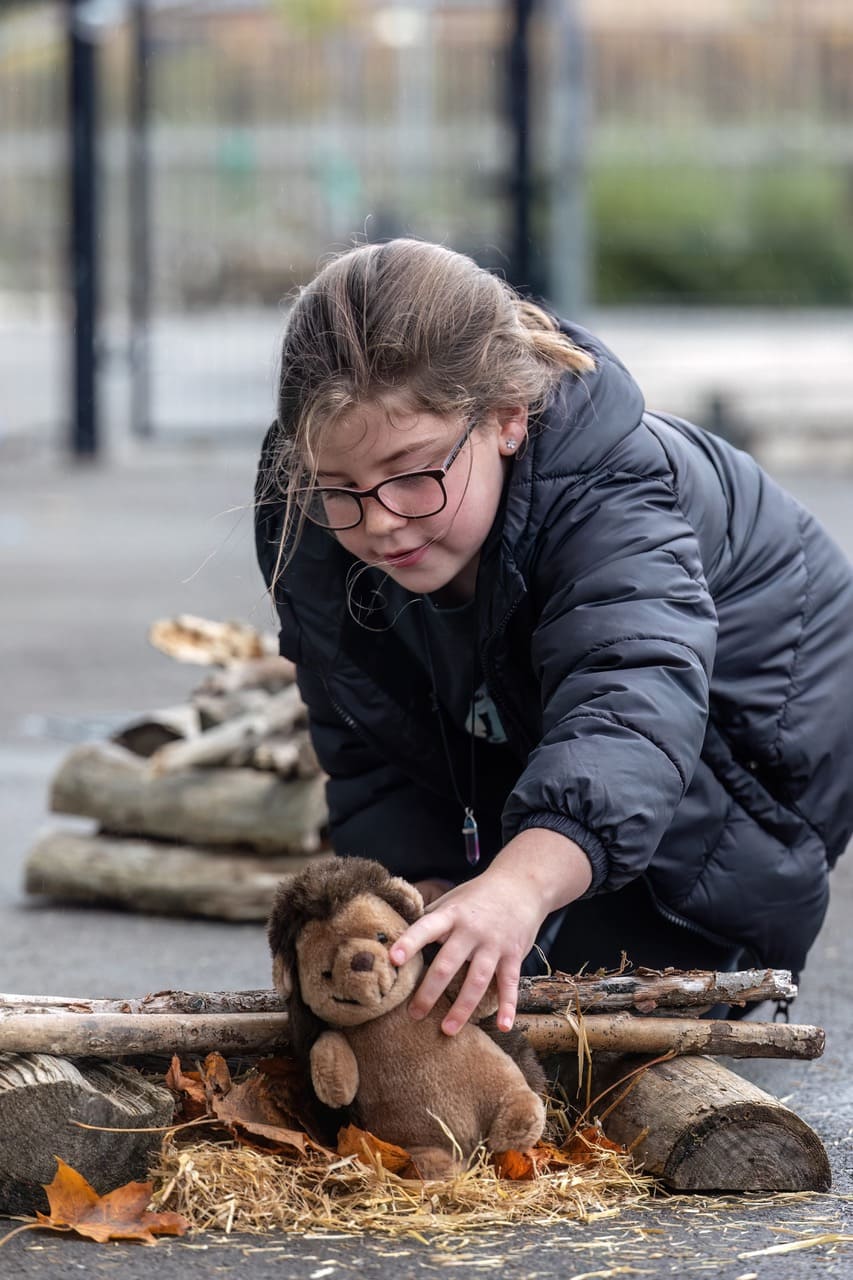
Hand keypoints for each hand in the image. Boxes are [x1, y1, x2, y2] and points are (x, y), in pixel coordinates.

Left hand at [390, 829, 591, 1036]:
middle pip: (448, 964)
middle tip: (414, 1014)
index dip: (409, 942)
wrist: (521, 884)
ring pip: (477, 980)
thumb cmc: (477, 896)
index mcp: (451, 915)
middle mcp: (471, 930)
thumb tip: (395, 934)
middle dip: (430, 991)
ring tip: (448, 1029)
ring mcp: (494, 943)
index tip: (393, 959)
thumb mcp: (451, 900)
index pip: (426, 927)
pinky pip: (510, 983)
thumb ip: (429, 919)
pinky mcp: (513, 954)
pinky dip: (508, 1006)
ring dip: (463, 1007)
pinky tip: (502, 1026)